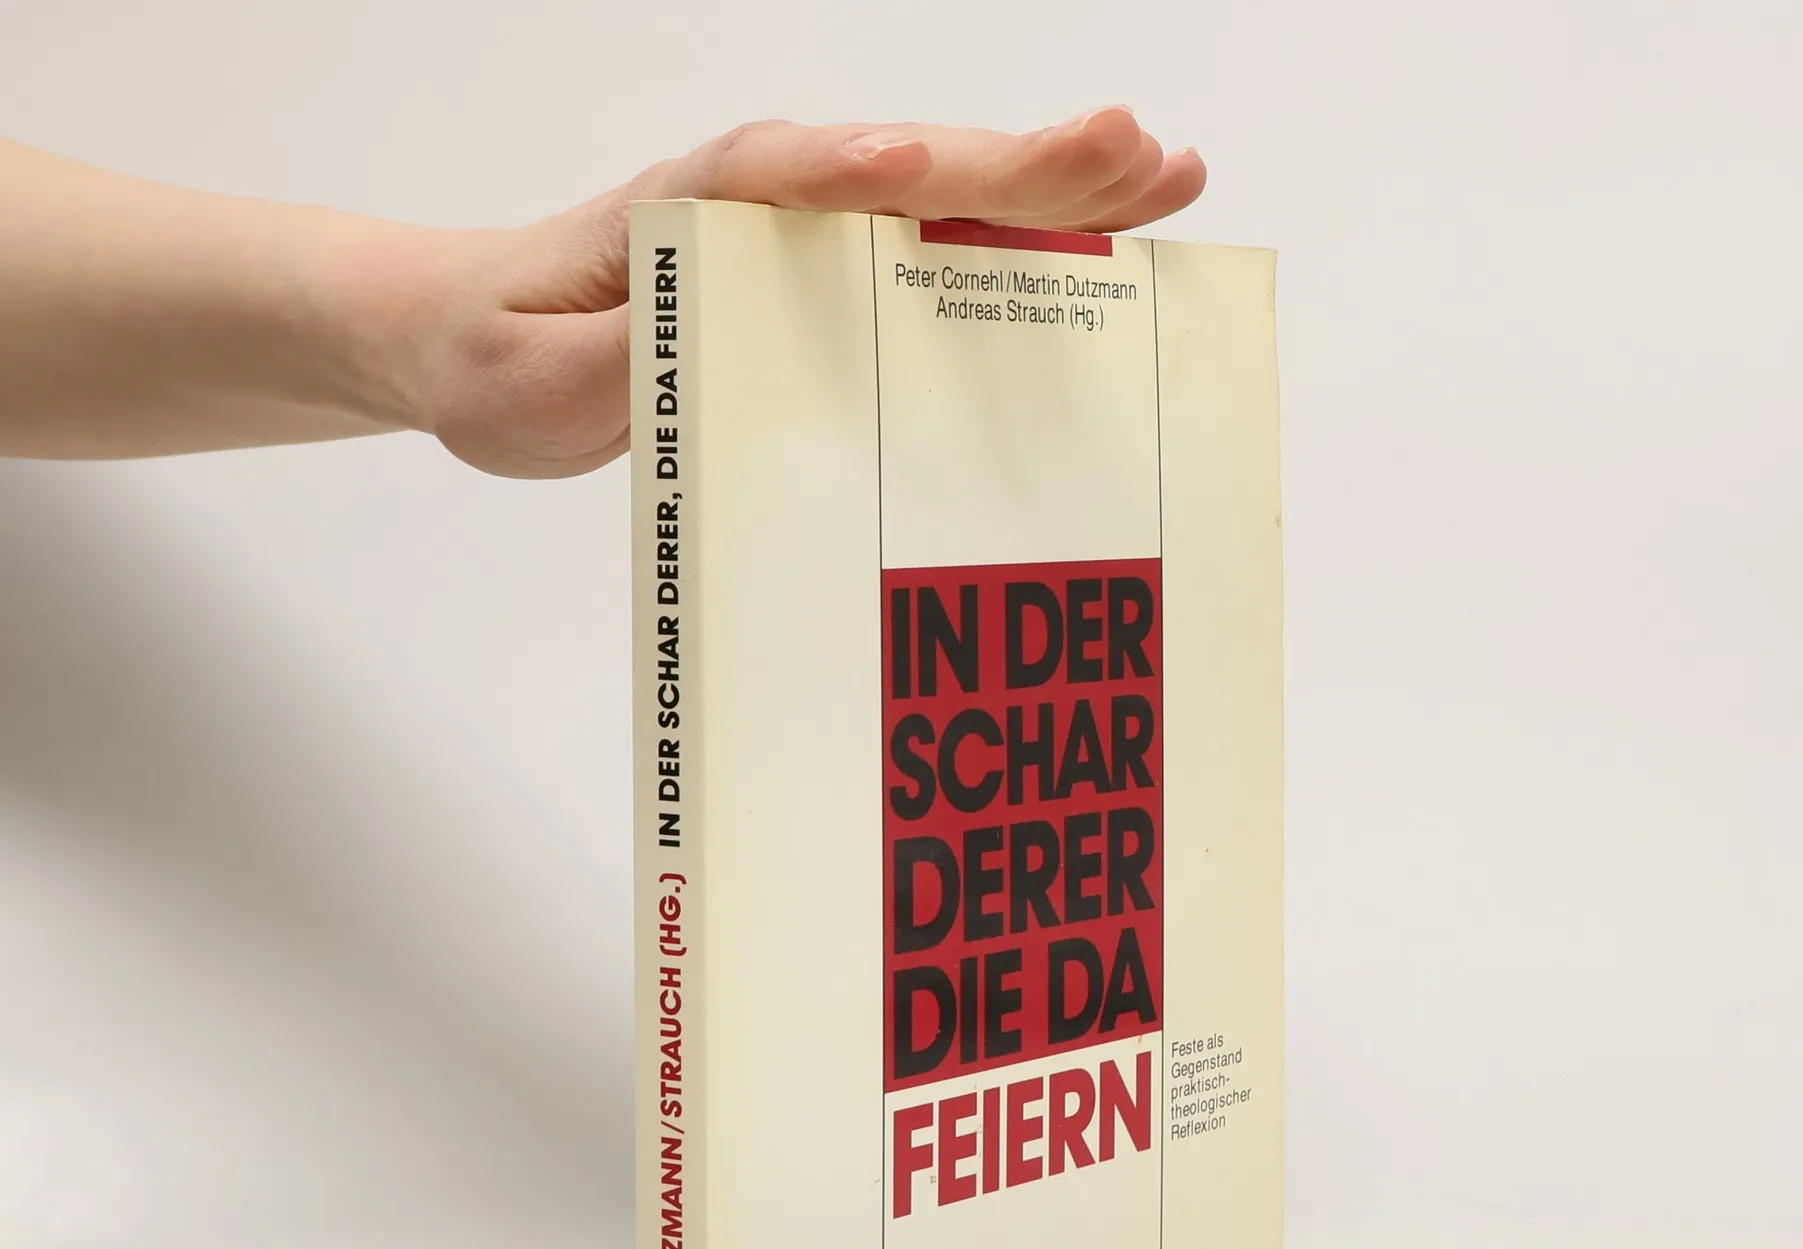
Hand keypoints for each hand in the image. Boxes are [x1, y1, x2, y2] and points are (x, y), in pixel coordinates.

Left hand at [419, 109, 1205, 478]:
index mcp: (698, 210)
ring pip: (948, 199)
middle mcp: (772, 200)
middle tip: (1138, 153)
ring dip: (1057, 190)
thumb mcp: (530, 384)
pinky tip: (1101, 248)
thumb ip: (610, 367)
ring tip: (1166, 178)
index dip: (864, 178)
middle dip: (1023, 167)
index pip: (795, 179)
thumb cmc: (504, 358)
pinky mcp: (831, 274)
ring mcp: (812, 230)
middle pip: (913, 170)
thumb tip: (696, 361)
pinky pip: (940, 250)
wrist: (480, 339)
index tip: (925, 175)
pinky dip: (1024, 244)